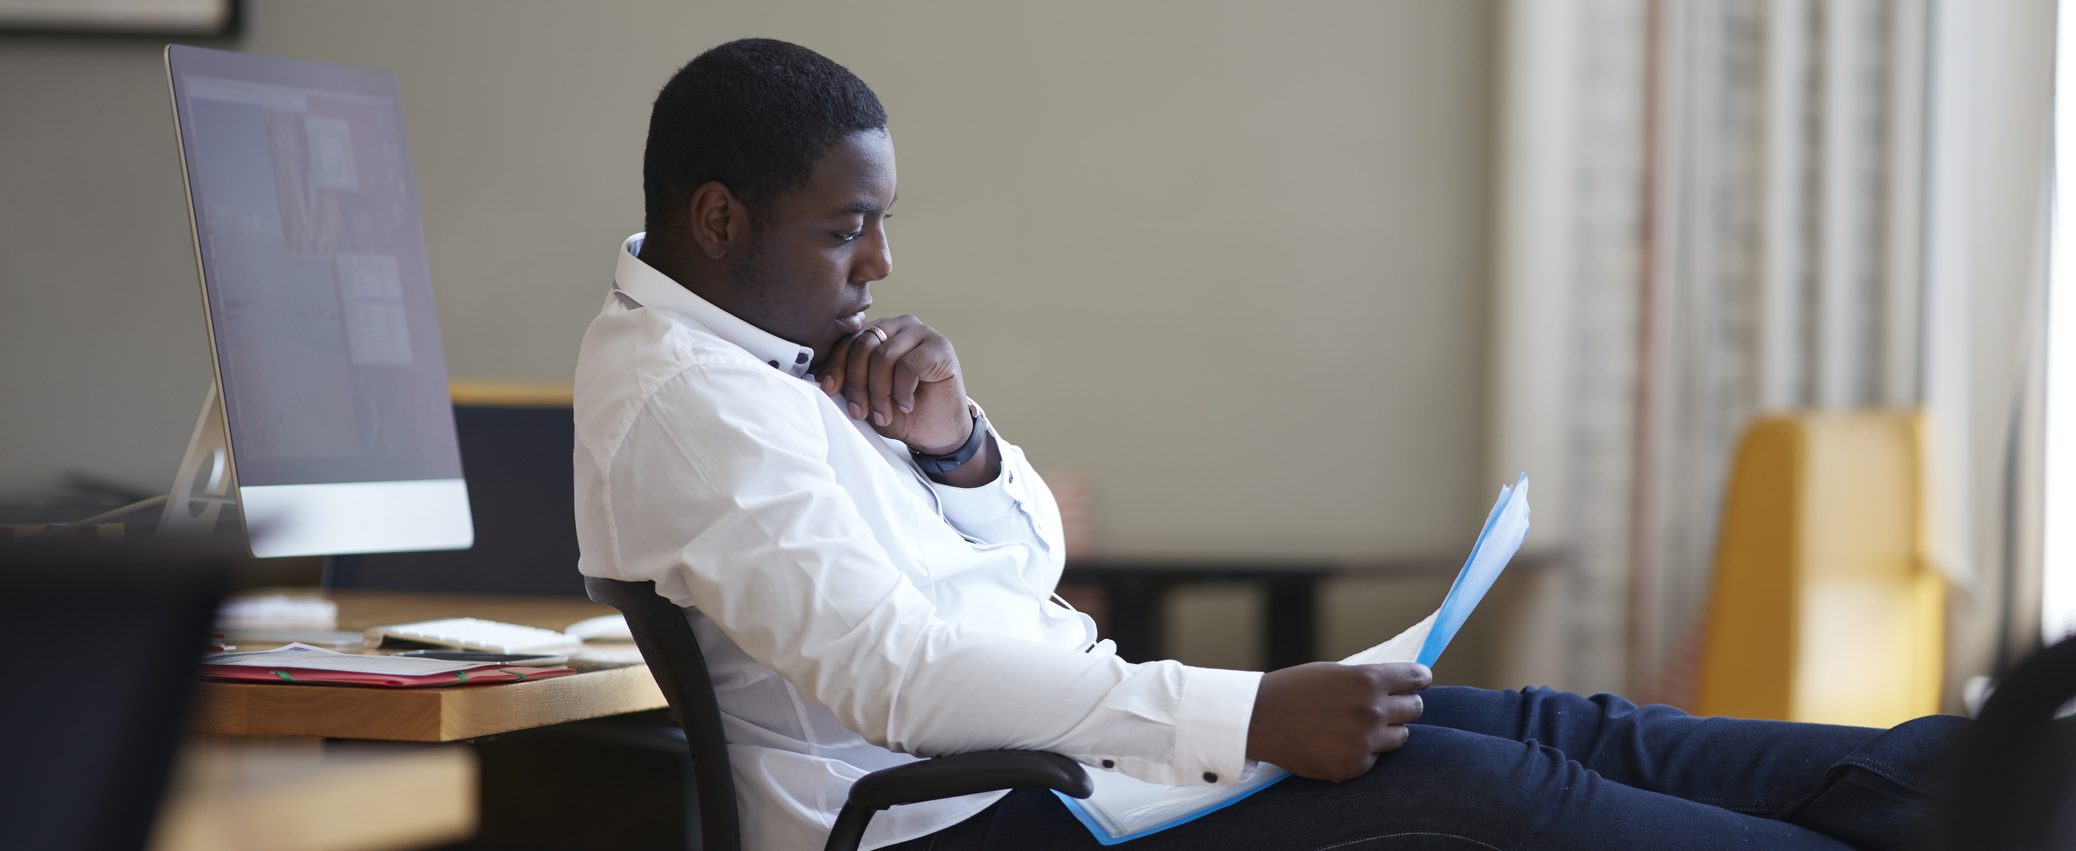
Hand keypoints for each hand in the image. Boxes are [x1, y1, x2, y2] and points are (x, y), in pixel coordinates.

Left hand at [818, 314, 971, 453]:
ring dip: (879, 392)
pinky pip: (908, 365)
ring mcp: (922, 333)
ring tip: (885, 413)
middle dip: (856, 383)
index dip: (836, 365)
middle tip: (860, 411)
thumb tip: (823, 377)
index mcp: (879, 332)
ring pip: (883, 356)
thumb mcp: (867, 398)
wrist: (937, 431)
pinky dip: (902, 391)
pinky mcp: (940, 347)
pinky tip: (906, 404)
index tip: (830, 389)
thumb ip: (849, 382)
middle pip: (863, 345)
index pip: (849, 340)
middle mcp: (899, 326)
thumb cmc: (903, 412)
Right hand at [1245, 662, 1429, 781]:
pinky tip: (1342, 742)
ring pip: (1401, 737)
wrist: (1259, 719)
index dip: (1420, 679)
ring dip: (1388, 731)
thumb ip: (1368, 680)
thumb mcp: (1335, 673)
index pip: (1417, 678)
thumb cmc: (1295, 690)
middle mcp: (1372, 711)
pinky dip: (1365, 752)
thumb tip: (1400, 687)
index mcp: (1368, 680)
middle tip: (1393, 705)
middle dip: (1406, 705)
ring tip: (1364, 726)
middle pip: (1415, 709)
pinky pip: (1375, 759)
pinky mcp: (1352, 766)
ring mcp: (1364, 742)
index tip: (1420, 682)